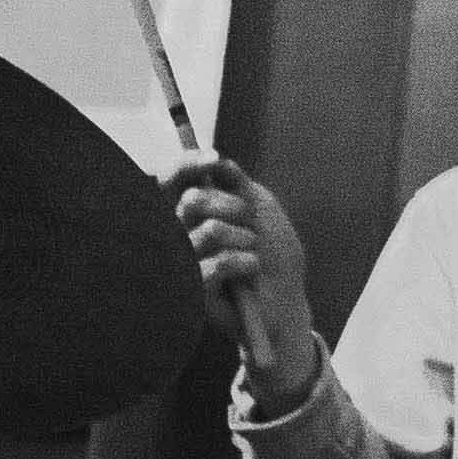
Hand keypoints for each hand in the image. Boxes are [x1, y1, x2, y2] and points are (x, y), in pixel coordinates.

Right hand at [167, 152, 321, 405]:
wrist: (286, 300)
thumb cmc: (273, 254)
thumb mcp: (261, 209)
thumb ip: (237, 182)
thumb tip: (216, 159)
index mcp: (192, 213)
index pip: (171, 182)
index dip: (186, 165)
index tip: (214, 158)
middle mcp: (180, 235)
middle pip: (191, 200)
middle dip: (231, 203)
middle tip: (248, 217)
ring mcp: (184, 263)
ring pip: (210, 230)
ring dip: (244, 236)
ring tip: (253, 250)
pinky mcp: (193, 290)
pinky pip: (217, 263)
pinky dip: (245, 260)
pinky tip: (251, 269)